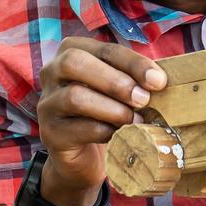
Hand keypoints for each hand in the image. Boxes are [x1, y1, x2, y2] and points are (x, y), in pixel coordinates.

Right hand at [36, 38, 166, 204]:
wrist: (81, 156)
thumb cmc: (104, 114)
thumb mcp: (117, 90)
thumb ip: (132, 79)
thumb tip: (158, 80)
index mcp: (70, 52)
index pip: (103, 49)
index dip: (133, 62)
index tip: (158, 80)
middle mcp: (51, 73)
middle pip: (75, 63)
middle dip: (115, 81)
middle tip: (143, 99)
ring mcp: (47, 104)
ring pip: (75, 97)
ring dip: (113, 109)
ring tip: (136, 120)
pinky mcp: (50, 133)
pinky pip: (79, 128)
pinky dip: (106, 131)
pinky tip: (122, 135)